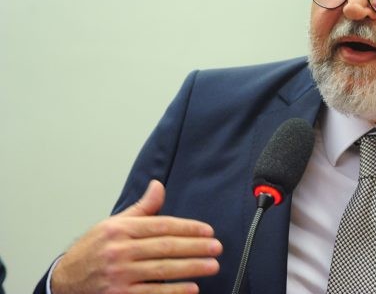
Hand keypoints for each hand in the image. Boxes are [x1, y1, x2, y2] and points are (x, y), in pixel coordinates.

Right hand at [51, 180, 221, 293]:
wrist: (64, 281)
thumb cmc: (92, 250)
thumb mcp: (113, 224)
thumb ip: (141, 208)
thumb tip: (158, 186)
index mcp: (120, 230)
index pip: (161, 226)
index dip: (188, 228)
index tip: (208, 231)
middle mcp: (119, 251)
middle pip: (165, 247)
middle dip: (195, 247)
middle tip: (217, 248)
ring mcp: (118, 275)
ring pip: (162, 270)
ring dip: (190, 268)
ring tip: (212, 266)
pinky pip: (152, 293)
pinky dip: (173, 291)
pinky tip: (192, 289)